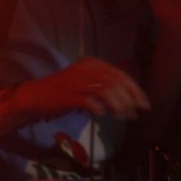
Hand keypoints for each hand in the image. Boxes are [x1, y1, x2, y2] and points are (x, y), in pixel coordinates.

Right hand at [19, 57, 150, 120]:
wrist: (36, 95)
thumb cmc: (63, 90)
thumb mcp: (86, 80)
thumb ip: (105, 84)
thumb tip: (129, 98)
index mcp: (93, 63)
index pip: (120, 75)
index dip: (135, 90)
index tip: (144, 104)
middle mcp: (87, 69)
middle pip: (116, 83)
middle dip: (129, 100)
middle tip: (135, 114)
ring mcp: (77, 81)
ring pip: (106, 92)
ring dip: (118, 106)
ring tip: (122, 117)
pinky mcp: (69, 95)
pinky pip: (90, 102)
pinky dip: (99, 109)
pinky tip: (101, 114)